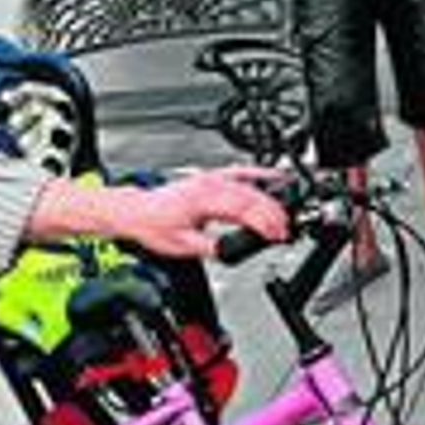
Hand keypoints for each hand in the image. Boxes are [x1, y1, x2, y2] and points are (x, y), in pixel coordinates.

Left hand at [125, 167, 289, 257]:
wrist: (138, 212)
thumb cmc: (155, 226)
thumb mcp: (183, 247)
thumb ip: (211, 248)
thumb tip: (230, 252)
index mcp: (203, 200)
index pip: (242, 209)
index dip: (263, 222)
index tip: (277, 235)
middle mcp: (209, 184)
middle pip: (251, 195)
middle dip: (273, 214)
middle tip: (285, 231)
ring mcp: (212, 178)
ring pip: (249, 183)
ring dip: (270, 199)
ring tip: (285, 214)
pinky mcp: (212, 177)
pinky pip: (241, 172)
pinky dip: (260, 175)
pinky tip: (274, 178)